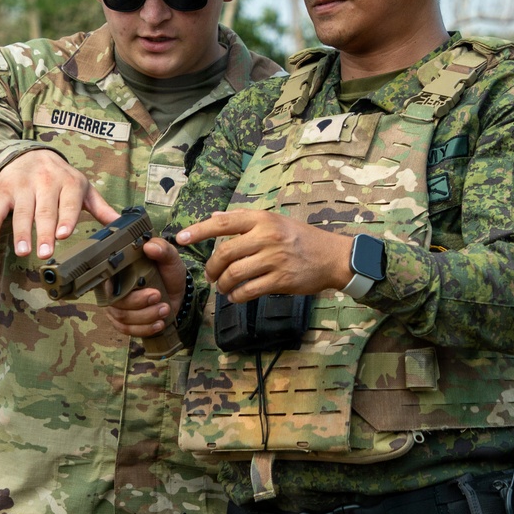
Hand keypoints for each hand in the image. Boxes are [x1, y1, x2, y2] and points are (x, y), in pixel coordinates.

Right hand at [0, 150, 119, 258]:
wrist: (29, 153)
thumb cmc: (61, 177)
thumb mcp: (83, 188)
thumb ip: (101, 209)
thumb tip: (123, 227)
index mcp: (69, 183)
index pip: (69, 202)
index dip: (66, 218)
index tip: (64, 235)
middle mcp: (46, 182)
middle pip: (45, 211)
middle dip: (45, 232)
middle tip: (45, 252)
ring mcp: (23, 185)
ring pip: (22, 212)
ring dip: (21, 232)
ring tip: (23, 252)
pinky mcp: (3, 190)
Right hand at [106, 238, 187, 338]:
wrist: (176, 292)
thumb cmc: (167, 272)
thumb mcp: (169, 257)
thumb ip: (162, 248)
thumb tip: (150, 246)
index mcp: (117, 272)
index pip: (108, 282)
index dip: (124, 288)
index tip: (147, 288)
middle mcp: (112, 290)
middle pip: (117, 303)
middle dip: (140, 303)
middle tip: (158, 296)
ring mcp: (117, 308)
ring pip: (124, 319)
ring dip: (146, 316)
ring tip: (165, 309)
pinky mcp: (124, 322)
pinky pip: (129, 330)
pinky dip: (145, 329)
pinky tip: (159, 324)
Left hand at [176, 209, 351, 301]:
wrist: (332, 257)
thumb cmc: (301, 238)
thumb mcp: (275, 221)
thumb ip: (244, 221)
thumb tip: (215, 217)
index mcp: (263, 219)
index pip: (223, 222)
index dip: (198, 230)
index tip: (181, 238)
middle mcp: (267, 237)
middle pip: (224, 253)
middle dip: (211, 268)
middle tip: (210, 275)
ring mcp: (274, 259)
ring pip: (234, 274)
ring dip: (222, 284)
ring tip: (223, 287)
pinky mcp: (281, 280)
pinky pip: (248, 291)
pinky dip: (236, 296)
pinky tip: (235, 296)